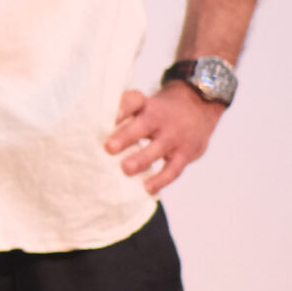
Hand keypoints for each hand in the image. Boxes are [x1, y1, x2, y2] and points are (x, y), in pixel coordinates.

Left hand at [106, 83, 222, 194]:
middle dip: (126, 136)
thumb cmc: (160, 110)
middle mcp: (161, 119)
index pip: (132, 101)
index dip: (119, 108)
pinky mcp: (186, 153)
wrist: (199, 105)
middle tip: (109, 148)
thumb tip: (92, 128)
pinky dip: (161, 180)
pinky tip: (147, 189)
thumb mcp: (145, 104)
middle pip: (144, 125)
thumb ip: (122, 113)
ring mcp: (175, 137)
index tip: (103, 118)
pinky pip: (174, 169)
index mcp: (146, 105)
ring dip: (142, 160)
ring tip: (125, 170)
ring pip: (159, 149)